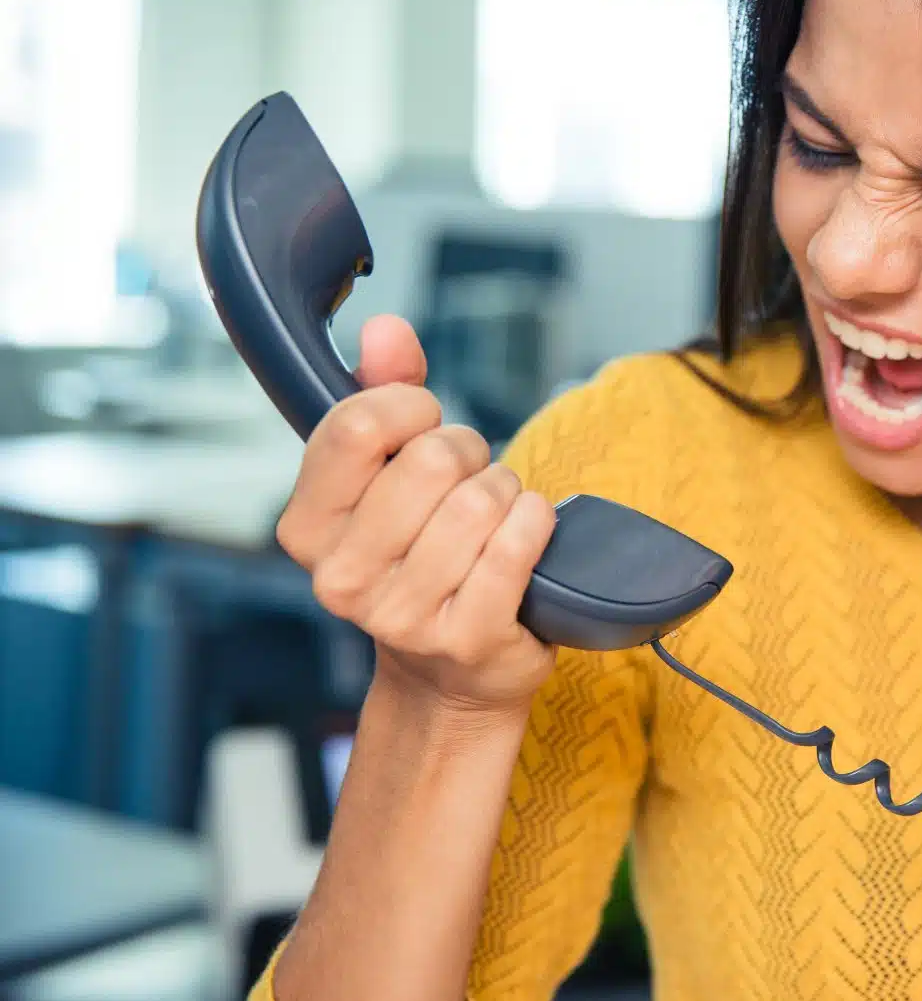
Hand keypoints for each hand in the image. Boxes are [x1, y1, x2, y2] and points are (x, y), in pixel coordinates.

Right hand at [276, 314, 556, 716]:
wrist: (448, 672)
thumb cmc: (420, 556)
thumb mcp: (387, 476)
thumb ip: (383, 392)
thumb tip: (386, 328)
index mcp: (306, 528)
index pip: (357, 425)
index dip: (410, 407)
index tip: (424, 424)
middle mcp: (341, 576)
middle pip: (433, 459)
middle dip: (470, 454)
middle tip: (469, 482)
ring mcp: (402, 614)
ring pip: (482, 500)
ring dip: (506, 492)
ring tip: (494, 516)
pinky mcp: (466, 636)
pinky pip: (519, 540)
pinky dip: (536, 523)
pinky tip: (524, 536)